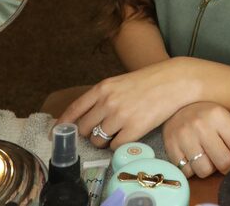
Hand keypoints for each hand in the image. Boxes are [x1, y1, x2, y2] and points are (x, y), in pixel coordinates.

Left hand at [55, 58, 195, 148]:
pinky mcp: (134, 129)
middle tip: (99, 132)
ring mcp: (121, 116)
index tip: (56, 132)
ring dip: (104, 141)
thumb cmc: (148, 82)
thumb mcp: (119, 82)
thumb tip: (85, 115)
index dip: (63, 123)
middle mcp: (108, 102)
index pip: (75, 109)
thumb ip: (102, 96)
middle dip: (89, 134)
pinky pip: (116, 146)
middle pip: (85, 128)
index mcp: (103, 88)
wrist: (173, 82)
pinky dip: (118, 144)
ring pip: (99, 140)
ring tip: (116, 133)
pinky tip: (127, 135)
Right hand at [163, 102, 229, 177]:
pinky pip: (187, 172)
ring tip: (205, 156)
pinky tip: (191, 155)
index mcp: (218, 115)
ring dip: (208, 168)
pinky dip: (192, 168)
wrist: (175, 104)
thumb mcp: (226, 118)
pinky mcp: (170, 146)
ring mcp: (183, 136)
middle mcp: (200, 125)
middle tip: (225, 162)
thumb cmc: (205, 114)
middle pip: (223, 162)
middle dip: (227, 167)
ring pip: (204, 170)